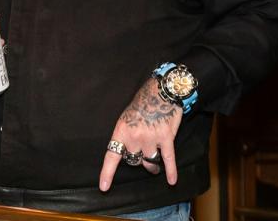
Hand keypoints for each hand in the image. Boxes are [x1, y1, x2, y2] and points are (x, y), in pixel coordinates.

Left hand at [99, 76, 181, 190]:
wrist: (162, 90)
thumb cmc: (144, 101)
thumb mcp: (127, 116)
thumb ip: (126, 135)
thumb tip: (129, 151)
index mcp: (122, 131)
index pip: (112, 156)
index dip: (108, 173)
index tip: (105, 187)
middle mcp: (135, 138)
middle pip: (133, 159)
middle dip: (137, 159)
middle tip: (141, 157)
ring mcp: (151, 139)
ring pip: (149, 161)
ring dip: (151, 164)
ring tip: (154, 166)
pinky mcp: (166, 138)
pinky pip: (168, 158)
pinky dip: (171, 170)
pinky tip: (171, 180)